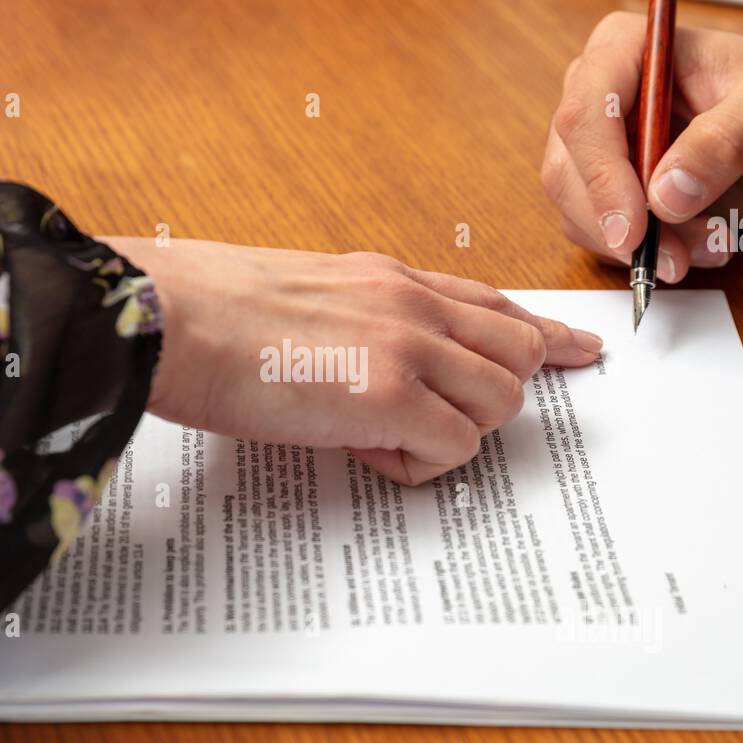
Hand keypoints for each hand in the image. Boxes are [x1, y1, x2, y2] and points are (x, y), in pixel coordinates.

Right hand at [107, 237, 602, 485]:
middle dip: (488, 396)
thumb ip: (359, 320)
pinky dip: (416, 465)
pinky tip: (360, 449)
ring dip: (452, 430)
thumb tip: (372, 369)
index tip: (577, 349)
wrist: (164, 315)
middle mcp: (411, 303)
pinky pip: (454, 447)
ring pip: (500, 402)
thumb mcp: (304, 293)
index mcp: (388, 277)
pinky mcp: (388, 396)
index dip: (541, 332)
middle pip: (518, 355)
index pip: (492, 303)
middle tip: (432, 420)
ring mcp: (406, 346)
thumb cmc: (208, 310)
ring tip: (379, 434)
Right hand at [542, 14, 742, 280]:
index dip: (600, 174)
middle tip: (670, 258)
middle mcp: (602, 99)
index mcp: (626, 51)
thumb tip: (666, 193)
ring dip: (641, 247)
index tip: (634, 226)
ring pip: (580, 213)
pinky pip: (606, 238)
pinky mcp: (616, 195)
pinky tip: (699, 248)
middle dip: (619, 224)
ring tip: (710, 245)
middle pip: (569, 171)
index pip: (584, 113)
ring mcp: (604, 151)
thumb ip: (724, 140)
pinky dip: (650, 255)